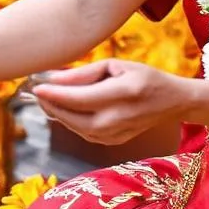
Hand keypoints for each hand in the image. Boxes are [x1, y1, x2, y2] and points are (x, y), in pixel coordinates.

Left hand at [31, 59, 189, 145]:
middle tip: (37, 92)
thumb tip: (54, 80)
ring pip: (75, 127)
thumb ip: (85, 73)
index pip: (78, 98)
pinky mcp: (113, 142)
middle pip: (72, 117)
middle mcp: (118, 118)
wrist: (172, 102)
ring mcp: (116, 135)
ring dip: (57, 114)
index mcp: (123, 94)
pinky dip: (70, 121)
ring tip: (48, 99)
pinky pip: (83, 132)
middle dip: (51, 105)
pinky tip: (65, 109)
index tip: (36, 86)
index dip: (54, 94)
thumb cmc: (145, 77)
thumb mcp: (118, 66)